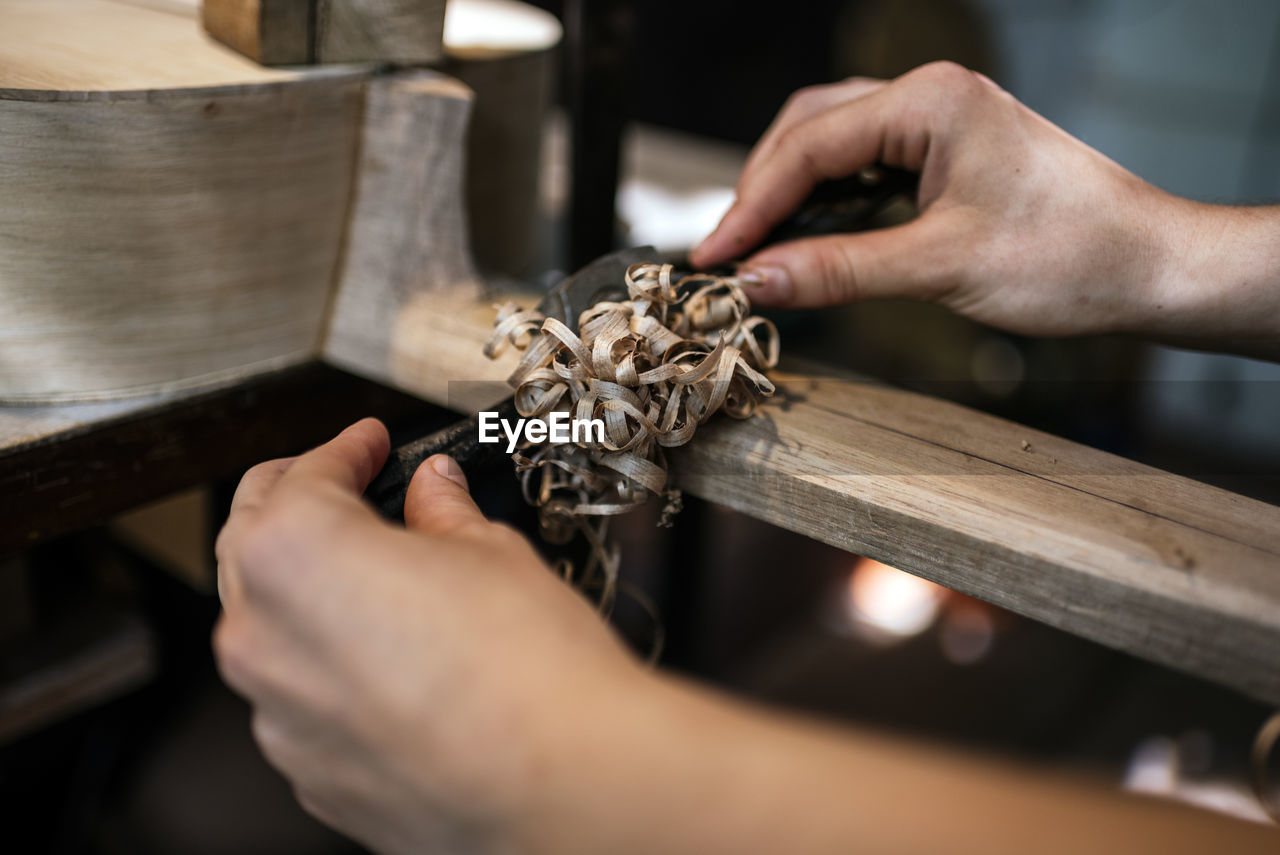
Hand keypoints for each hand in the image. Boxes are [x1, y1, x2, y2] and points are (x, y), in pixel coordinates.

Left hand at [213, 419, 646, 854]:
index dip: (346, 448)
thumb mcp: (490, 551)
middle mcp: (262, 635)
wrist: (564, 784)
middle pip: (254, 544)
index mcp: (294, 554)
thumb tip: (433, 493)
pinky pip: (300, 698)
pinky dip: (328, 666)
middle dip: (299, 504)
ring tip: (377, 575)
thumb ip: (440, 512)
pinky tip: (391, 658)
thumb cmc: (529, 671)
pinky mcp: (307, 772)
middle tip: (349, 486)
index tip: (368, 444)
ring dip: (309, 591)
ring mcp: (277, 714)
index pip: (303, 475)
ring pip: (271, 628)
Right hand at [692, 61, 1279, 350]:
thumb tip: (756, 280)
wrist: (1149, 268)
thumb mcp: (940, 268)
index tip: (714, 257)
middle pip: (810, 128)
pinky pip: (866, 164)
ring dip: (791, 191)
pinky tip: (810, 236)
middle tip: (729, 253)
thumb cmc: (1070, 256)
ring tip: (758, 247)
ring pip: (834, 142)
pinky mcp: (948, 154)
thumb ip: (839, 270)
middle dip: (762, 189)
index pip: (809, 146)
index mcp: (930, 102)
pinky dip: (827, 198)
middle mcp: (931, 98)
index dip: (751, 205)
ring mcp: (941, 123)